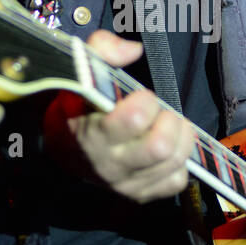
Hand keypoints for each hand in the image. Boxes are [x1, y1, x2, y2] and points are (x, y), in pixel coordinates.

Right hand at [42, 29, 196, 203]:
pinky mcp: (141, 194)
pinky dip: (180, 162)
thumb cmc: (76, 107)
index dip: (146, 101)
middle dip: (170, 121)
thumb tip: (133, 50)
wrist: (64, 149)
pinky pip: (176, 181)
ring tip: (169, 125)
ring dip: (182, 138)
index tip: (141, 96)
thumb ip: (101, 50)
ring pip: (174, 163)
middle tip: (161, 112)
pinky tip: (168, 148)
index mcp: (93, 134)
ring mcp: (126, 184)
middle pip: (161, 147)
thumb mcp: (78, 73)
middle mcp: (110, 164)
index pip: (134, 120)